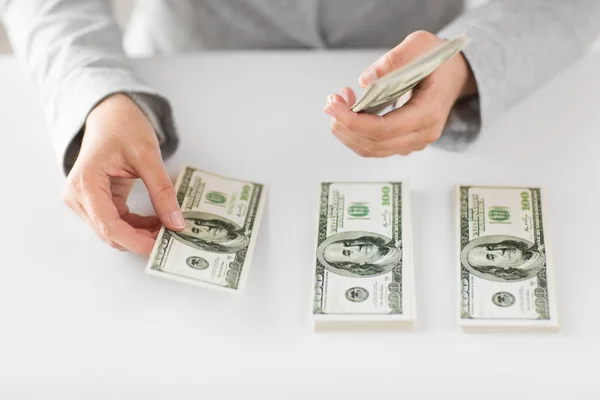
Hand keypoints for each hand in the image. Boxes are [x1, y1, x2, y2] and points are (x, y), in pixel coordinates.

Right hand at [63, 93, 184, 254]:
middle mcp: (78, 196)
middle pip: (110, 233)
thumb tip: (176, 222)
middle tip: (172, 238)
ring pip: (113, 232)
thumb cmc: (124, 127)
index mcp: (85, 183)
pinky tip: (158, 222)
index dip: (135, 241)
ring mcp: (85, 201)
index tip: (160, 247)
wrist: (111, 115)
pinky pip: (117, 223)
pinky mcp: (96, 202)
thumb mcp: (148, 156)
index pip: (109, 225)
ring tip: (169, 228)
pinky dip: (137, 227)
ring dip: (140, 235)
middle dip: (141, 240)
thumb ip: (162, 191)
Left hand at [324, 30, 476, 156]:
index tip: (334, 107)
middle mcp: (422, 134)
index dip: (354, 122)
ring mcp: (413, 142)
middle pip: (374, 144)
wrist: (454, 75)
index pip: (385, 129)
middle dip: (345, 125)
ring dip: (347, 130)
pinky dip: (356, 131)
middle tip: (331, 102)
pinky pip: (374, 145)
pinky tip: (350, 110)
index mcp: (429, 113)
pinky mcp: (403, 142)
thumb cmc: (439, 60)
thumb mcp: (421, 45)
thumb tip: (366, 80)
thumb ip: (395, 60)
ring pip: (371, 149)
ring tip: (338, 103)